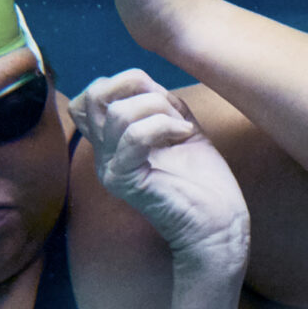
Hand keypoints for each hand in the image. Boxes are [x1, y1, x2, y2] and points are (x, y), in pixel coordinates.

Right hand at [75, 70, 249, 272]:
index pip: (89, 97)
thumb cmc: (204, 181)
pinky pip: (134, 136)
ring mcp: (110, 170)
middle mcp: (103, 156)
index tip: (162, 99)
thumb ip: (159, 103)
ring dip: (158, 108)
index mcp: (112, 144)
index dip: (123, 82)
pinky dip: (164, 125)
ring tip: (182, 126)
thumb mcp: (179, 127)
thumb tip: (146, 83)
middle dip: (134, 84)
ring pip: (118, 114)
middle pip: (91, 97)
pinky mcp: (126, 182)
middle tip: (168, 105)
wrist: (218, 225)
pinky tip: (185, 134)